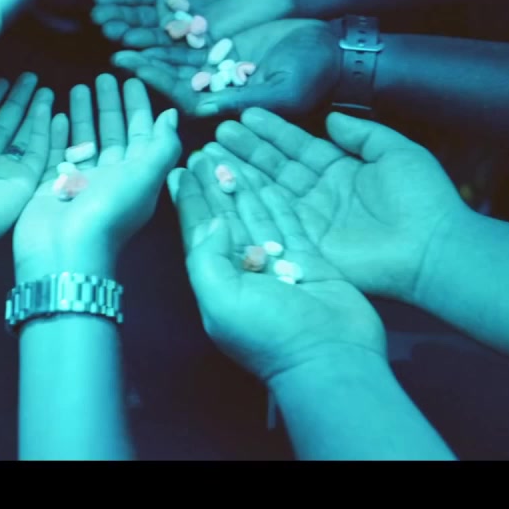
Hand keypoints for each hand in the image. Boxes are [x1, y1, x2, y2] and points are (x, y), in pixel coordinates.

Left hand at [0, 73, 52, 251]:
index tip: (2, 81)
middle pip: (3, 123)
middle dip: (16, 101)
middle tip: (30, 78)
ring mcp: (3, 170)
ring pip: (23, 136)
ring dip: (34, 112)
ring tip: (45, 89)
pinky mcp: (22, 182)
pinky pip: (38, 153)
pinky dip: (46, 133)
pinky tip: (53, 111)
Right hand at [13, 75, 180, 277]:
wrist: (63, 250)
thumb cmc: (108, 211)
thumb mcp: (144, 177)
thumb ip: (161, 146)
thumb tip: (171, 115)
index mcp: (137, 176)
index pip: (141, 134)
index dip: (139, 108)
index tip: (132, 80)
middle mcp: (111, 178)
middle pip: (113, 134)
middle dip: (110, 106)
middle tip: (104, 76)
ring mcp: (80, 182)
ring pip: (85, 140)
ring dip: (85, 114)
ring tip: (79, 86)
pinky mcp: (51, 185)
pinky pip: (57, 152)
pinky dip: (58, 133)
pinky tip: (57, 112)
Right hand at [91, 0, 294, 48]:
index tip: (100, 2)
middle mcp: (170, 13)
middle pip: (140, 19)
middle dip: (120, 19)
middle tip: (103, 21)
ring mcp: (185, 34)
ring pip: (153, 38)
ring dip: (133, 37)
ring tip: (116, 35)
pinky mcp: (201, 52)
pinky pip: (176, 55)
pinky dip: (157, 55)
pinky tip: (139, 52)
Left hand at [110, 19, 338, 117]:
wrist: (329, 48)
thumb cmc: (312, 75)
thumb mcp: (281, 91)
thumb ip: (244, 99)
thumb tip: (205, 110)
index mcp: (228, 106)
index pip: (183, 96)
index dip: (155, 79)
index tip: (130, 63)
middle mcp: (217, 90)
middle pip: (173, 77)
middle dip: (144, 62)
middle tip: (114, 45)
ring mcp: (218, 68)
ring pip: (177, 57)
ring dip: (151, 44)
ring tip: (122, 29)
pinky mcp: (222, 48)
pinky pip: (191, 39)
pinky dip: (170, 28)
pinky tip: (148, 13)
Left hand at [168, 149, 385, 383]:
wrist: (330, 357)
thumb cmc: (270, 332)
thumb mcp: (222, 299)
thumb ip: (207, 257)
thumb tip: (213, 221)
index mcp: (219, 281)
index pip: (200, 233)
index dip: (189, 202)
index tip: (178, 171)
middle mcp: (246, 270)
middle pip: (227, 219)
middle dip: (213, 187)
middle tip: (202, 151)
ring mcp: (279, 264)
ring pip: (256, 216)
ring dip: (242, 186)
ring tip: (229, 155)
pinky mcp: (310, 260)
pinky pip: (290, 223)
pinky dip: (276, 200)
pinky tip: (265, 177)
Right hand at [209, 108, 470, 303]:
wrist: (431, 247)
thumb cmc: (421, 197)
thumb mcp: (396, 152)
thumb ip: (362, 134)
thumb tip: (331, 118)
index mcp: (342, 169)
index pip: (299, 146)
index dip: (274, 131)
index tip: (247, 114)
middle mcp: (320, 193)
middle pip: (277, 167)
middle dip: (248, 149)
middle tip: (218, 132)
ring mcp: (311, 219)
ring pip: (269, 190)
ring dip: (242, 171)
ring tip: (212, 150)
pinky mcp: (305, 243)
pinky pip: (273, 217)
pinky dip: (250, 200)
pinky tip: (227, 182)